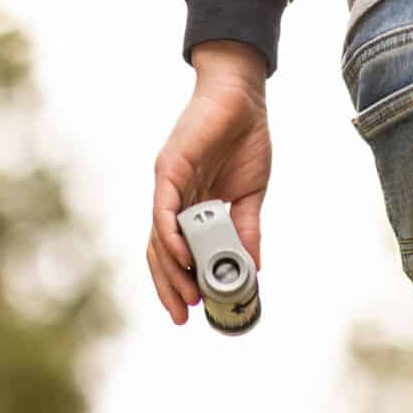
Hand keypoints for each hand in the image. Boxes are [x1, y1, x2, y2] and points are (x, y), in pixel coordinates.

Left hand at [147, 41, 270, 325]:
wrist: (242, 98)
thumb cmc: (245, 140)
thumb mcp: (250, 195)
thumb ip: (247, 230)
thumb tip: (254, 269)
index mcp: (189, 206)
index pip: (175, 251)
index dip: (180, 280)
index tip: (194, 307)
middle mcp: (172, 198)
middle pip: (160, 251)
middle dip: (169, 285)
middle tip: (182, 314)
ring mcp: (168, 183)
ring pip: (159, 236)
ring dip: (169, 269)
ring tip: (184, 296)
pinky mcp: (169, 167)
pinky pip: (164, 209)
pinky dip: (170, 236)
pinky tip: (180, 258)